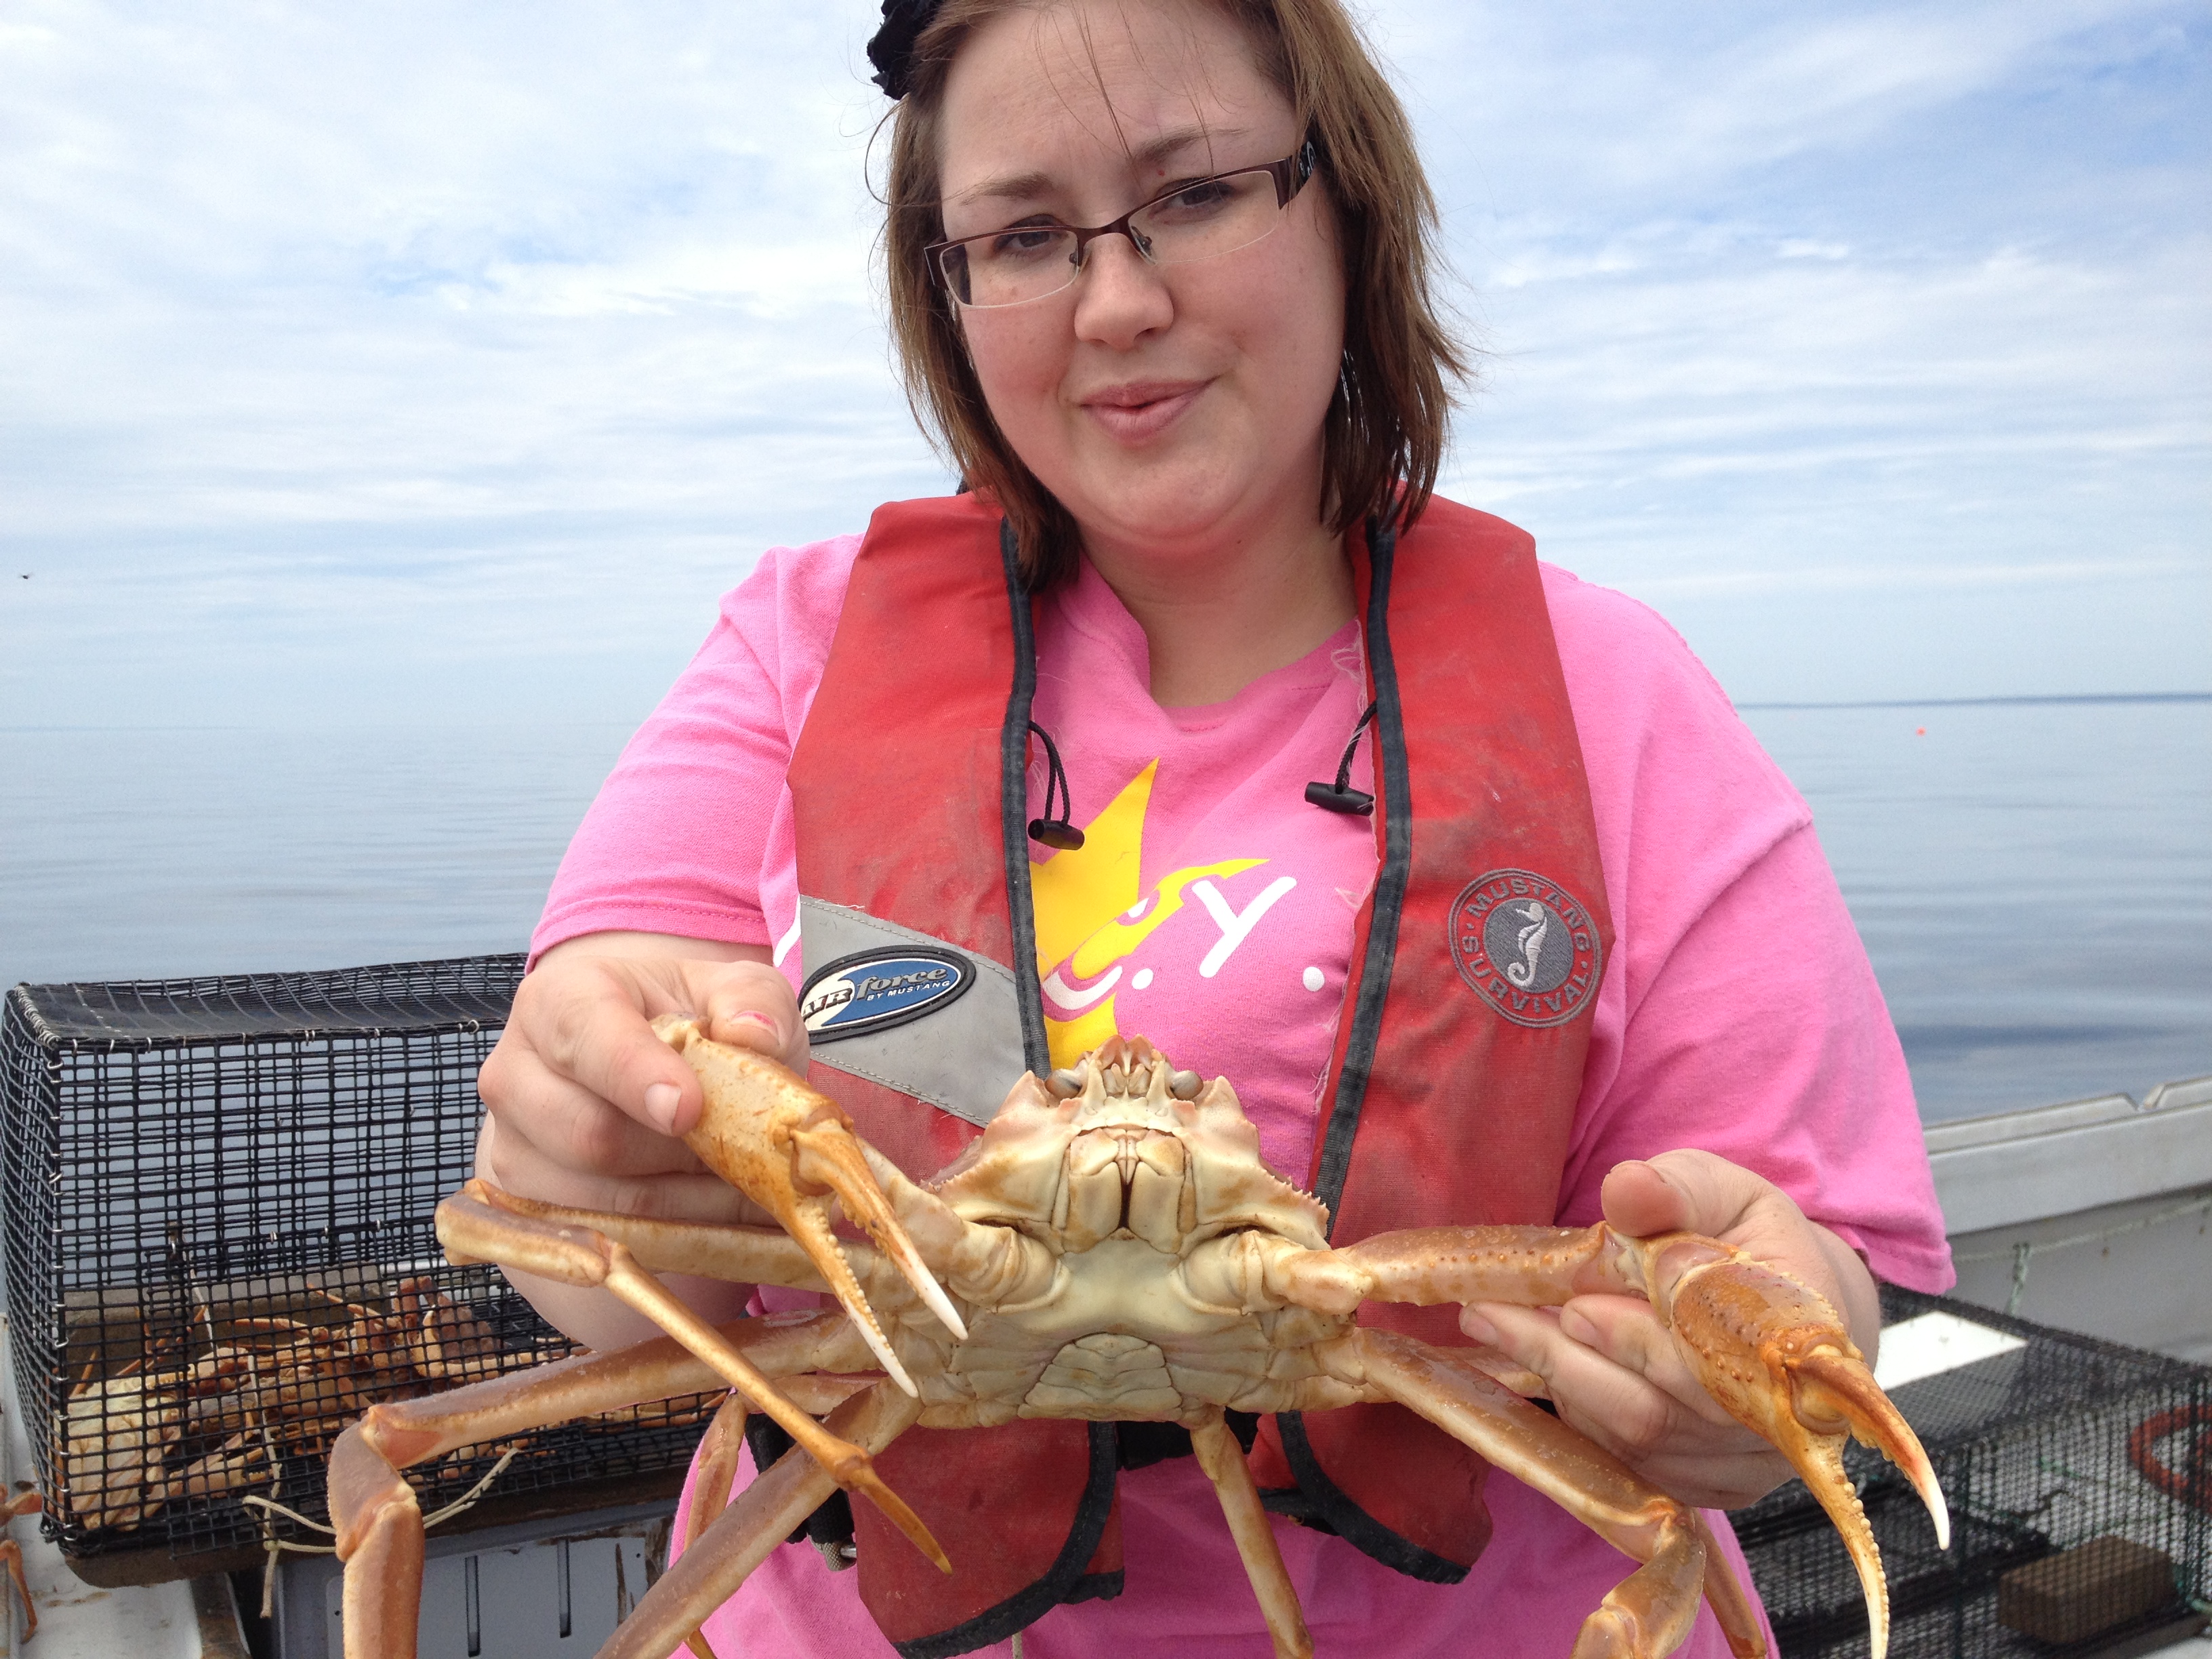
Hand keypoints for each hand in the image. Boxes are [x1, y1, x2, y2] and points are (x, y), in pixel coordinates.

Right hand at [474, 932, 808, 1345]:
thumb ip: (751, 1000)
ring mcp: (512, 1146)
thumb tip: (751, 1033)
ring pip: (604, 1198)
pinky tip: (714, 1208)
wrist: (647, 1064)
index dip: (636, 1075)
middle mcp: (516, 1071)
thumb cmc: (687, 1022)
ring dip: (688, 1199)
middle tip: (746, 1148)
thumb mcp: (732, 991)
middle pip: (592, 1135)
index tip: (688, 1109)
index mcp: (560, 998)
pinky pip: (604, 1235)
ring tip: (745, 1181)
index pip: (587, 1038)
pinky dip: (673, 1230)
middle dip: (680, 1150)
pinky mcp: (527, 1205)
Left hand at [1457, 1149, 1879, 1509]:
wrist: (1787, 1314)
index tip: (1571, 1307)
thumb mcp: (1720, 1191)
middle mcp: (1782, 1419)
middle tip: (1489, 1314)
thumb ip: (1676, 1188)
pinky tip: (1546, 1367)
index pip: (1710, 1356)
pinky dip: (1581, 1416)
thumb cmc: (1748, 1239)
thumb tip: (1626, 1188)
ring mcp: (1747, 1465)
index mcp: (1798, 1334)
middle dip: (1563, 1360)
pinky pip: (1632, 1467)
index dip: (1635, 1340)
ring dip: (1560, 1384)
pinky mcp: (1714, 1488)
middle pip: (1657, 1412)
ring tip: (1500, 1327)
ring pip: (1634, 1442)